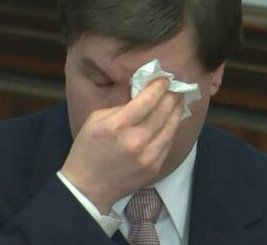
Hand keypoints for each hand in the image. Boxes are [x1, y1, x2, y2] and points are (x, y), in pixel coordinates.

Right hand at [60, 78, 183, 213]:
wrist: (88, 187)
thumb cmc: (88, 149)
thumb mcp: (96, 120)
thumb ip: (121, 107)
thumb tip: (142, 95)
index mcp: (116, 126)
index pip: (147, 101)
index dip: (159, 87)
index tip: (164, 79)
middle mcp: (135, 140)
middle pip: (162, 111)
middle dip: (171, 95)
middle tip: (176, 86)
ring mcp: (147, 156)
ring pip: (170, 127)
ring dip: (176, 110)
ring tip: (179, 99)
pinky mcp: (154, 166)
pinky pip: (168, 142)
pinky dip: (172, 128)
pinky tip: (172, 119)